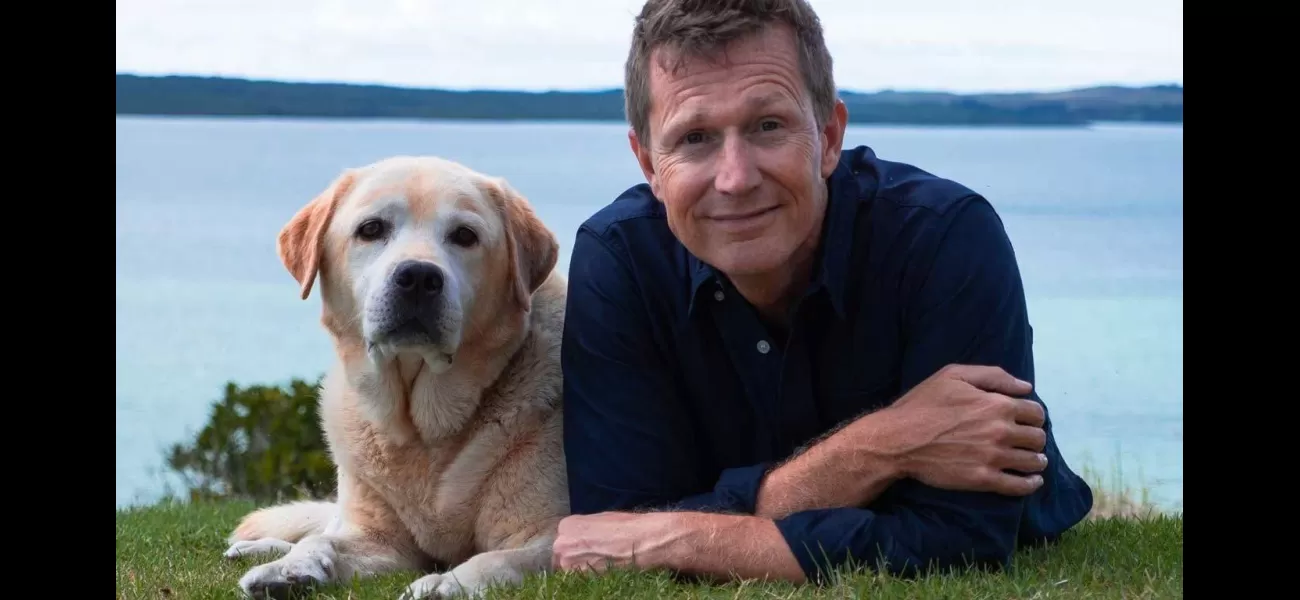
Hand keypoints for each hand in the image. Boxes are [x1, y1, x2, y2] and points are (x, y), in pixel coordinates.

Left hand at [551, 512, 679, 573]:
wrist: (643, 541)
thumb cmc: (626, 527)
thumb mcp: (600, 519)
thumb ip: (583, 528)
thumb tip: (581, 536)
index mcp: (566, 525)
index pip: (562, 539)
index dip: (574, 544)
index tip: (584, 548)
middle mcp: (562, 544)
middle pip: (561, 555)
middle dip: (574, 556)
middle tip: (592, 556)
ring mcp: (569, 563)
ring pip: (568, 569)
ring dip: (580, 568)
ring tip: (600, 563)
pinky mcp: (581, 578)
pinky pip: (579, 579)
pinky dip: (588, 577)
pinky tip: (602, 570)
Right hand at [877, 364, 1047, 495]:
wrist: (899, 439)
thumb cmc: (923, 404)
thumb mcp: (953, 375)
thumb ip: (993, 376)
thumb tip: (1026, 387)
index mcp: (998, 404)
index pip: (1035, 413)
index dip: (1033, 416)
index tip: (1026, 420)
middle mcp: (1001, 432)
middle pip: (1037, 438)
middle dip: (1034, 438)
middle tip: (1026, 441)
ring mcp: (993, 457)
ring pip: (1032, 462)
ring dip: (1037, 460)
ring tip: (1032, 460)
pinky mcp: (983, 479)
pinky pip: (1018, 486)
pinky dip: (1031, 484)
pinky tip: (1032, 480)